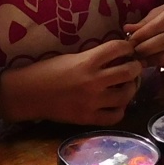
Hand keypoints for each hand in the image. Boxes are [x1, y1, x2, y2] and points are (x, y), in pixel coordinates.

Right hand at [4, 38, 142, 124]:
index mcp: (87, 61)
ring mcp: (92, 102)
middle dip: (135, 66)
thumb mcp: (71, 57)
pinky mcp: (88, 118)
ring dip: (130, 88)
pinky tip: (116, 104)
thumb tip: (117, 56)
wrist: (28, 94)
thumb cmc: (47, 71)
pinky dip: (120, 109)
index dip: (128, 46)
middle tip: (133, 66)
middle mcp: (93, 81)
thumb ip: (94, 57)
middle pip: (129, 71)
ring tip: (126, 85)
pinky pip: (115, 115)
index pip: (118, 48)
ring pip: (126, 95)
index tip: (128, 49)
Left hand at [124, 0, 163, 68]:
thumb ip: (143, 23)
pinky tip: (151, 62)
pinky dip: (161, 64)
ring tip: (141, 59)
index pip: (159, 24)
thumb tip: (127, 29)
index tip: (130, 40)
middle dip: (146, 48)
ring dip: (153, 58)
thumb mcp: (156, 14)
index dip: (143, 34)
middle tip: (133, 52)